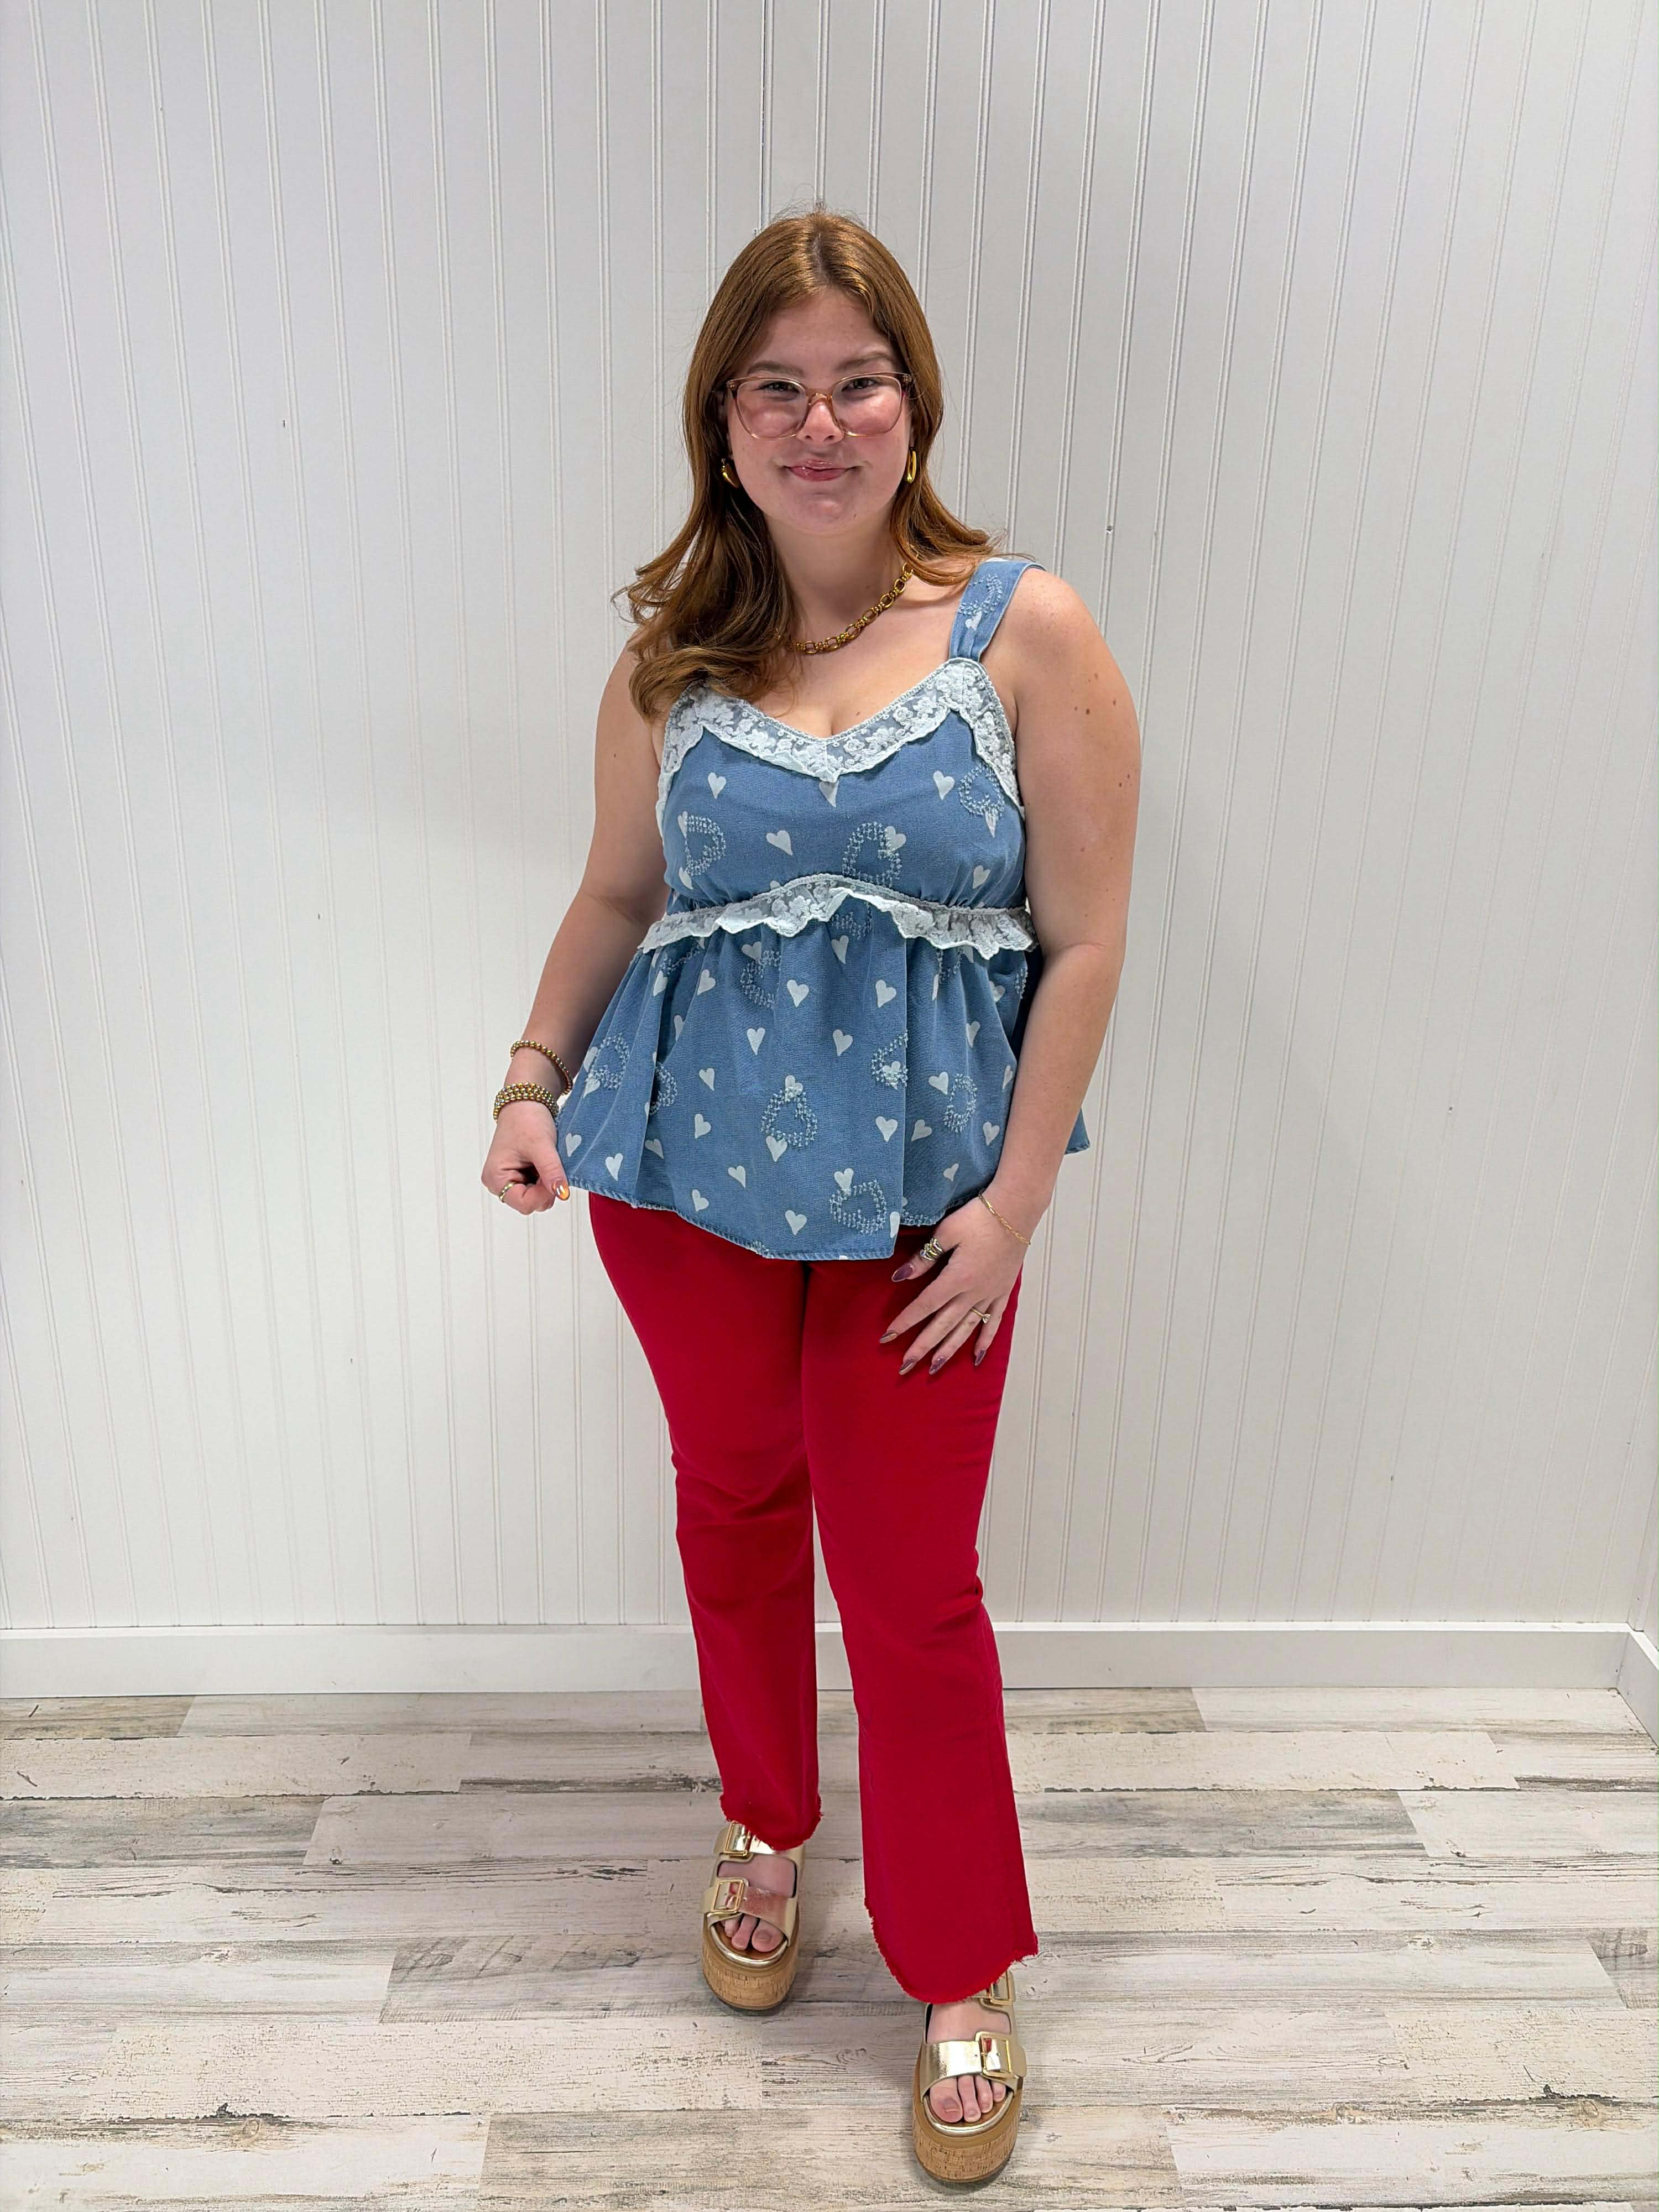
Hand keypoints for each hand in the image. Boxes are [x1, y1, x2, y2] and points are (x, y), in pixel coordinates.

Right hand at [482, 1100, 569, 1215]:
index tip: (555, 1178)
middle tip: (549, 1163)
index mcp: (495, 1178)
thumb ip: (551, 1172)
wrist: (526, 1102)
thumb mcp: (541, 1145)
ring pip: (537, 1197)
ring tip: (545, 1160)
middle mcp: (498, 1183)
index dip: (544, 1194)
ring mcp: (510, 1181)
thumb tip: (562, 1193)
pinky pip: (539, 1188)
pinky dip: (546, 1178)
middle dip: (545, 1187)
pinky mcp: (520, 1177)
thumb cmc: (525, 1119)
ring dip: (547, 1182)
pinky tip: (544, 1162)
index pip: (524, 1204)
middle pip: (531, 1203)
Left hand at [878, 1192, 1032, 1374]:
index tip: (887, 1337)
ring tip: (934, 1368)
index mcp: (956, 1278)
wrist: (1015, 1211)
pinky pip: (993, 1321)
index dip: (904, 1322)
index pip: (924, 1305)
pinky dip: (984, 1340)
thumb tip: (900, 1277)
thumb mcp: (946, 1232)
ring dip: (949, 1350)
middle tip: (905, 1366)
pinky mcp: (1002, 1292)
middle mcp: (973, 1292)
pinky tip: (976, 1356)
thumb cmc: (979, 1217)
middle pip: (943, 1325)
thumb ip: (924, 1258)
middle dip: (922, 1347)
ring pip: (966, 1329)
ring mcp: (990, 1294)